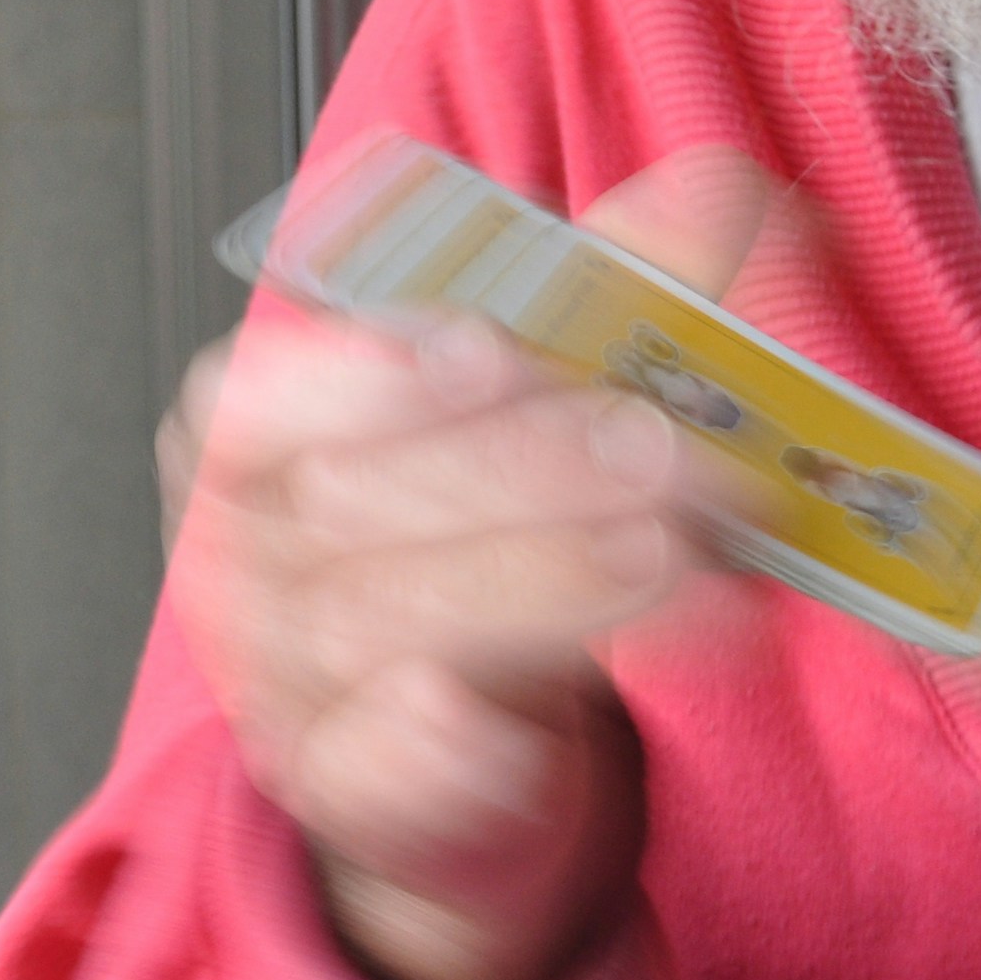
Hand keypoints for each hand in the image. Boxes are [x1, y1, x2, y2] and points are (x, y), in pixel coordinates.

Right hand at [159, 149, 769, 979]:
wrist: (474, 741)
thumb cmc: (487, 534)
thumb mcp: (549, 398)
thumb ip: (627, 288)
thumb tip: (727, 189)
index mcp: (265, 430)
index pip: (269, 395)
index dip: (372, 370)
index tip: (494, 347)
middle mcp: (253, 552)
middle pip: (354, 506)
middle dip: (525, 472)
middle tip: (663, 456)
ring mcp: (286, 680)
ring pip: (386, 626)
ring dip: (544, 588)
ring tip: (678, 559)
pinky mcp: (343, 790)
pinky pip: (375, 769)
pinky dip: (449, 750)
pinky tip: (530, 734)